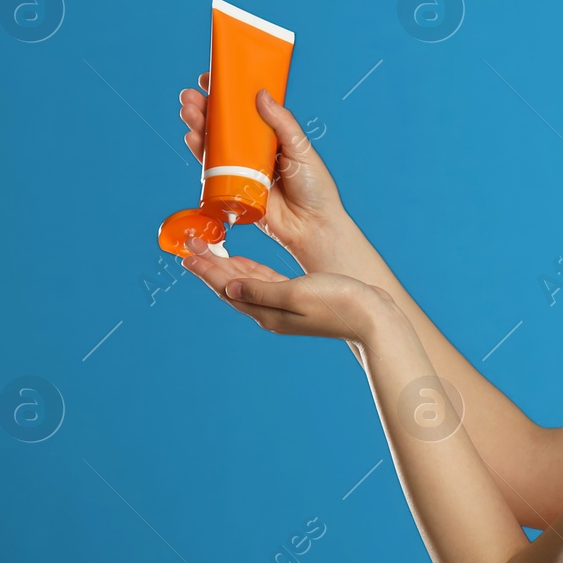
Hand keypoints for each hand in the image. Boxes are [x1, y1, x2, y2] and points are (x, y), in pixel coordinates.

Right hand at [179, 74, 347, 259]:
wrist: (312, 228)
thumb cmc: (314, 188)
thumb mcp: (301, 149)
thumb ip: (282, 123)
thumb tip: (261, 94)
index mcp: (271, 136)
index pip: (246, 110)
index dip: (228, 93)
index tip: (211, 77)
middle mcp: (253, 150)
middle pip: (224, 124)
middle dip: (205, 108)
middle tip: (190, 95)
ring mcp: (241, 168)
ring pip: (214, 143)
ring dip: (198, 125)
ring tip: (188, 111)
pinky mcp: (232, 189)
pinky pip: (211, 169)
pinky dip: (200, 153)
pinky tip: (192, 138)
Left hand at [180, 236, 382, 343]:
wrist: (374, 318)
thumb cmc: (340, 302)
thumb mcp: (297, 292)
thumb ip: (262, 290)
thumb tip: (230, 289)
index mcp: (268, 312)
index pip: (227, 288)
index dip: (207, 269)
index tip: (188, 252)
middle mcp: (271, 313)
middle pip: (231, 286)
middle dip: (210, 265)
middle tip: (191, 244)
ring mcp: (283, 308)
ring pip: (244, 284)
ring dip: (225, 267)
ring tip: (208, 250)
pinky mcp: (296, 300)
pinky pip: (262, 284)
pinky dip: (248, 271)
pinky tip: (241, 262)